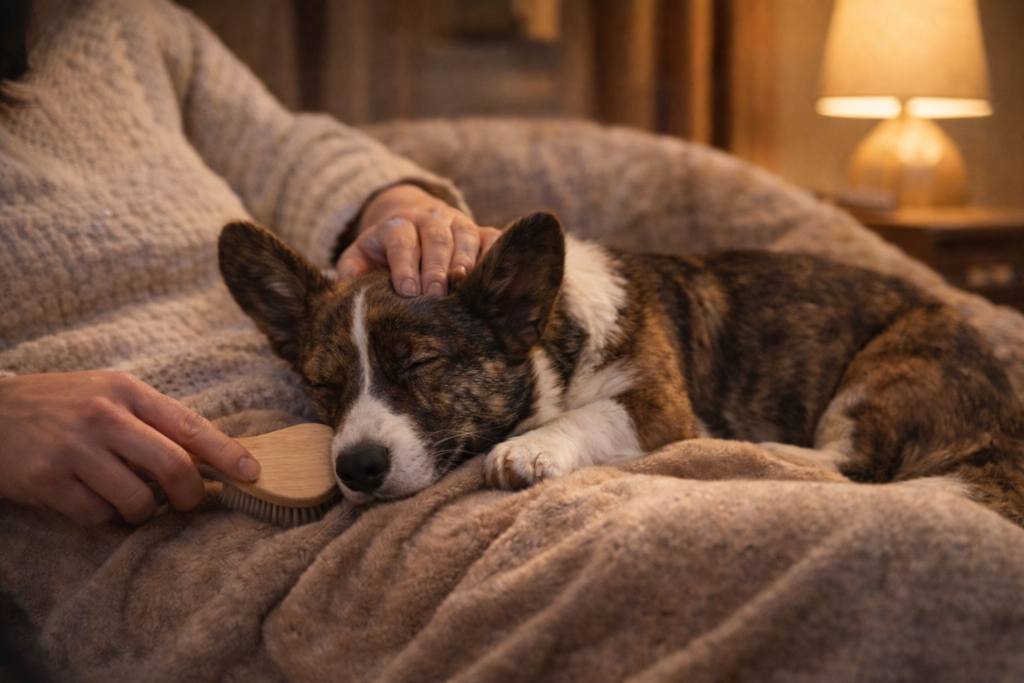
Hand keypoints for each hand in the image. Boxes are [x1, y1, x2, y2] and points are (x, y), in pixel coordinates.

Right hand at [0, 371, 259, 525]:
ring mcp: (73, 449)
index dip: (226, 453)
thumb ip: (155, 420)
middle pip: (172, 465)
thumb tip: (210, 457)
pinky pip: (98, 515)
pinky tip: (95, 499)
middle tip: (189, 502)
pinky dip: (106, 517)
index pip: (189, 424)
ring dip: (145, 511)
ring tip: (133, 499)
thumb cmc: (63, 405)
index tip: (251, 472)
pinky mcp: (47, 481)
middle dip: (190, 494)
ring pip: (138, 499)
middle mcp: (102, 416)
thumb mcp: (110, 394)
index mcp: (126, 390)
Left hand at [336, 184, 500, 296]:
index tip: (406, 291)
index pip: (401, 242)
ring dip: (465, 259)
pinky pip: (492, 237)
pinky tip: (494, 274)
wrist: (410, 222)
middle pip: (435, 239)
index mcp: (398, 225)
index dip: (404, 265)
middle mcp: (429, 219)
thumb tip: (346, 284)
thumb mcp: (360, 257)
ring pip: (465, 236)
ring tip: (462, 282)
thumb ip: (351, 270)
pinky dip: (495, 252)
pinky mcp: (479, 230)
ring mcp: (457, 223)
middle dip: (436, 267)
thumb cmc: (383, 253)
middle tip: (435, 294)